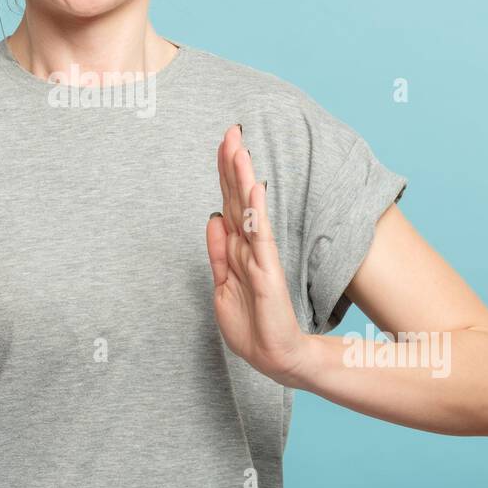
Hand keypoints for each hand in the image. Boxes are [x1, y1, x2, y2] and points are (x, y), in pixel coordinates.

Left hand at [206, 124, 305, 384]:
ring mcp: (260, 256)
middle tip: (231, 130)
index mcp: (237, 248)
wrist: (274, 357)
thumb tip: (212, 217)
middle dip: (232, 164)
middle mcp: (250, 246)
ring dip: (242, 178)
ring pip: (249, 209)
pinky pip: (260, 236)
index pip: (230, 202)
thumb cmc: (251, 324)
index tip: (223, 143)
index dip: (224, 173)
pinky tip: (254, 188)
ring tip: (239, 148)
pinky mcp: (268, 271)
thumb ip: (218, 252)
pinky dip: (256, 212)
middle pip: (238, 198)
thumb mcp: (223, 284)